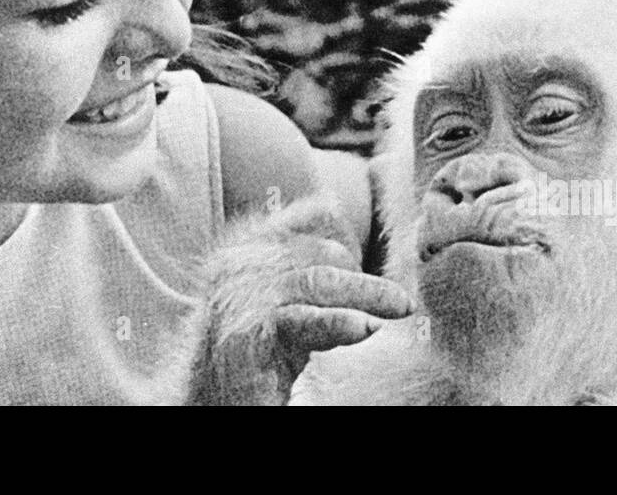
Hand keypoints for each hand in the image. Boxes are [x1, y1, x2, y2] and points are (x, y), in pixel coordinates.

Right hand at [187, 198, 412, 404]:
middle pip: (320, 252)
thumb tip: (340, 218)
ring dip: (368, 294)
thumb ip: (306, 264)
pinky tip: (365, 327)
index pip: (312, 216)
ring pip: (319, 281)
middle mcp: (237, 264)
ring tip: (400, 308)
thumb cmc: (255, 353)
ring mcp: (238, 297)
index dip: (349, 235)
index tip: (370, 261)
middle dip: (364, 277)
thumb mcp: (283, 297)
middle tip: (398, 303)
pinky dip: (340, 322)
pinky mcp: (246, 334)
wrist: (215, 401)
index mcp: (246, 246)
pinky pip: (302, 319)